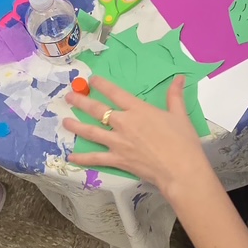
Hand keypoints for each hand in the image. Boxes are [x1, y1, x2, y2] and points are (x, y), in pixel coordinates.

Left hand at [63, 76, 214, 192]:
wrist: (181, 170)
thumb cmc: (182, 141)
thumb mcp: (179, 115)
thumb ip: (175, 96)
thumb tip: (179, 78)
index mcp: (137, 110)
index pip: (115, 93)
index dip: (101, 85)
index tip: (91, 80)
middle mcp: (123, 123)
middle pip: (97, 110)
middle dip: (81, 102)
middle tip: (69, 97)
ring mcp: (117, 142)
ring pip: (91, 131)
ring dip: (76, 126)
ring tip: (64, 122)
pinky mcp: (117, 159)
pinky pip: (96, 158)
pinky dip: (82, 158)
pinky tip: (71, 156)